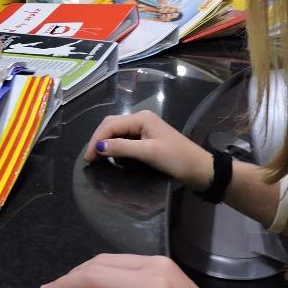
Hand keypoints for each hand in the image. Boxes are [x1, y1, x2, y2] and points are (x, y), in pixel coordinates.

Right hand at [40, 254, 198, 287]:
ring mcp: (161, 264)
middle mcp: (154, 265)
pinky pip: (127, 267)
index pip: (94, 275)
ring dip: (88, 276)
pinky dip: (107, 277)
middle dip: (72, 278)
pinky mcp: (164, 268)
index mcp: (148, 282)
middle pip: (99, 263)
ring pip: (111, 262)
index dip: (65, 284)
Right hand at [83, 111, 212, 190]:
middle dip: (98, 140)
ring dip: (106, 143)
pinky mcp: (147, 139)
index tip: (88, 159)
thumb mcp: (148, 153)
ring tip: (96, 158)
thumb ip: (122, 148)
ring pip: (117, 132)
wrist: (200, 169)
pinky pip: (125, 139)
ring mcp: (144, 129)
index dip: (96, 140)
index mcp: (141, 118)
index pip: (111, 125)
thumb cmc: (176, 159)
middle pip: (112, 125)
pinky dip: (115, 146)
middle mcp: (141, 119)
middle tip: (90, 159)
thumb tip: (98, 146)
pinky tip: (111, 155)